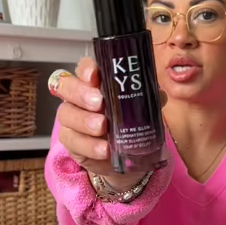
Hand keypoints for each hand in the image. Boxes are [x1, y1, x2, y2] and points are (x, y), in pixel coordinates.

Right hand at [52, 58, 166, 189]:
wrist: (125, 156)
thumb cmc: (130, 125)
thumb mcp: (142, 110)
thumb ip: (148, 99)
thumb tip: (159, 94)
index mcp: (95, 83)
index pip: (84, 68)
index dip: (87, 69)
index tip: (95, 76)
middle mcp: (77, 97)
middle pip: (67, 86)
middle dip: (81, 93)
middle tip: (99, 102)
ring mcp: (71, 118)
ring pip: (66, 114)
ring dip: (85, 121)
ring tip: (102, 127)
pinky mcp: (70, 141)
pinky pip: (73, 141)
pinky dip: (89, 145)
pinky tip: (103, 149)